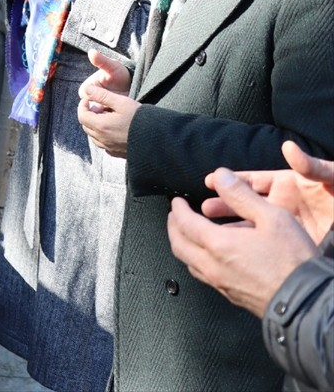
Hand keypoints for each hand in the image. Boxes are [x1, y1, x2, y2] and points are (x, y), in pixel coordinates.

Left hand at [77, 51, 136, 156]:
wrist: (160, 139)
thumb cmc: (141, 118)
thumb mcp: (121, 102)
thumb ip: (101, 95)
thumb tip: (86, 89)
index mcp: (100, 126)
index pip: (81, 115)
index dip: (83, 104)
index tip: (90, 98)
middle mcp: (102, 139)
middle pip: (86, 125)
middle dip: (91, 114)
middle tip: (103, 106)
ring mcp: (109, 148)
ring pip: (94, 136)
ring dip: (97, 125)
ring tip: (110, 116)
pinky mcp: (117, 153)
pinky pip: (104, 144)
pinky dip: (104, 135)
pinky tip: (116, 129)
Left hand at [167, 168, 318, 318]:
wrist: (306, 301)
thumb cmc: (293, 261)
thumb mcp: (272, 218)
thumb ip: (242, 196)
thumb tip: (221, 177)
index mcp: (218, 244)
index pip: (184, 223)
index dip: (178, 210)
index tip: (177, 202)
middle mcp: (213, 266)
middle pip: (178, 244)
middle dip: (173, 227)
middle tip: (175, 216)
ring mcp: (220, 283)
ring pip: (188, 262)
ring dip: (183, 245)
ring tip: (188, 234)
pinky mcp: (230, 296)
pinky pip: (202, 275)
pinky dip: (196, 260)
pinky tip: (208, 256)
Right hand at [201, 141, 333, 244]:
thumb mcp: (333, 178)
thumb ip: (312, 165)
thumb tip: (290, 148)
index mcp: (289, 184)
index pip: (253, 179)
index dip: (231, 180)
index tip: (210, 180)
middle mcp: (284, 204)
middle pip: (246, 203)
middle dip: (223, 204)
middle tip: (202, 208)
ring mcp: (286, 226)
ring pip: (250, 225)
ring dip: (230, 226)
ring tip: (209, 229)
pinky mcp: (292, 245)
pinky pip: (263, 244)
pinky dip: (246, 246)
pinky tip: (232, 248)